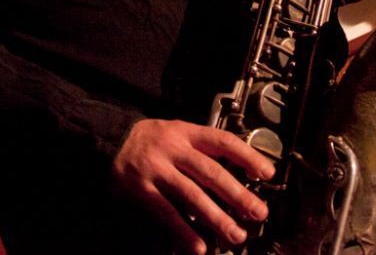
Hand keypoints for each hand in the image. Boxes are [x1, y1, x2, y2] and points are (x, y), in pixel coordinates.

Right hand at [110, 119, 273, 254]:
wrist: (108, 139)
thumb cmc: (148, 140)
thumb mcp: (175, 132)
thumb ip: (201, 148)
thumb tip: (236, 172)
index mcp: (185, 132)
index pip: (222, 141)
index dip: (247, 156)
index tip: (267, 173)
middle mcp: (173, 148)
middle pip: (211, 172)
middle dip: (238, 194)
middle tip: (259, 212)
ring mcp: (156, 169)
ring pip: (192, 195)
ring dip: (216, 217)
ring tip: (235, 235)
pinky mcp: (141, 189)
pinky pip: (166, 212)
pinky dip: (183, 231)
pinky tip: (198, 246)